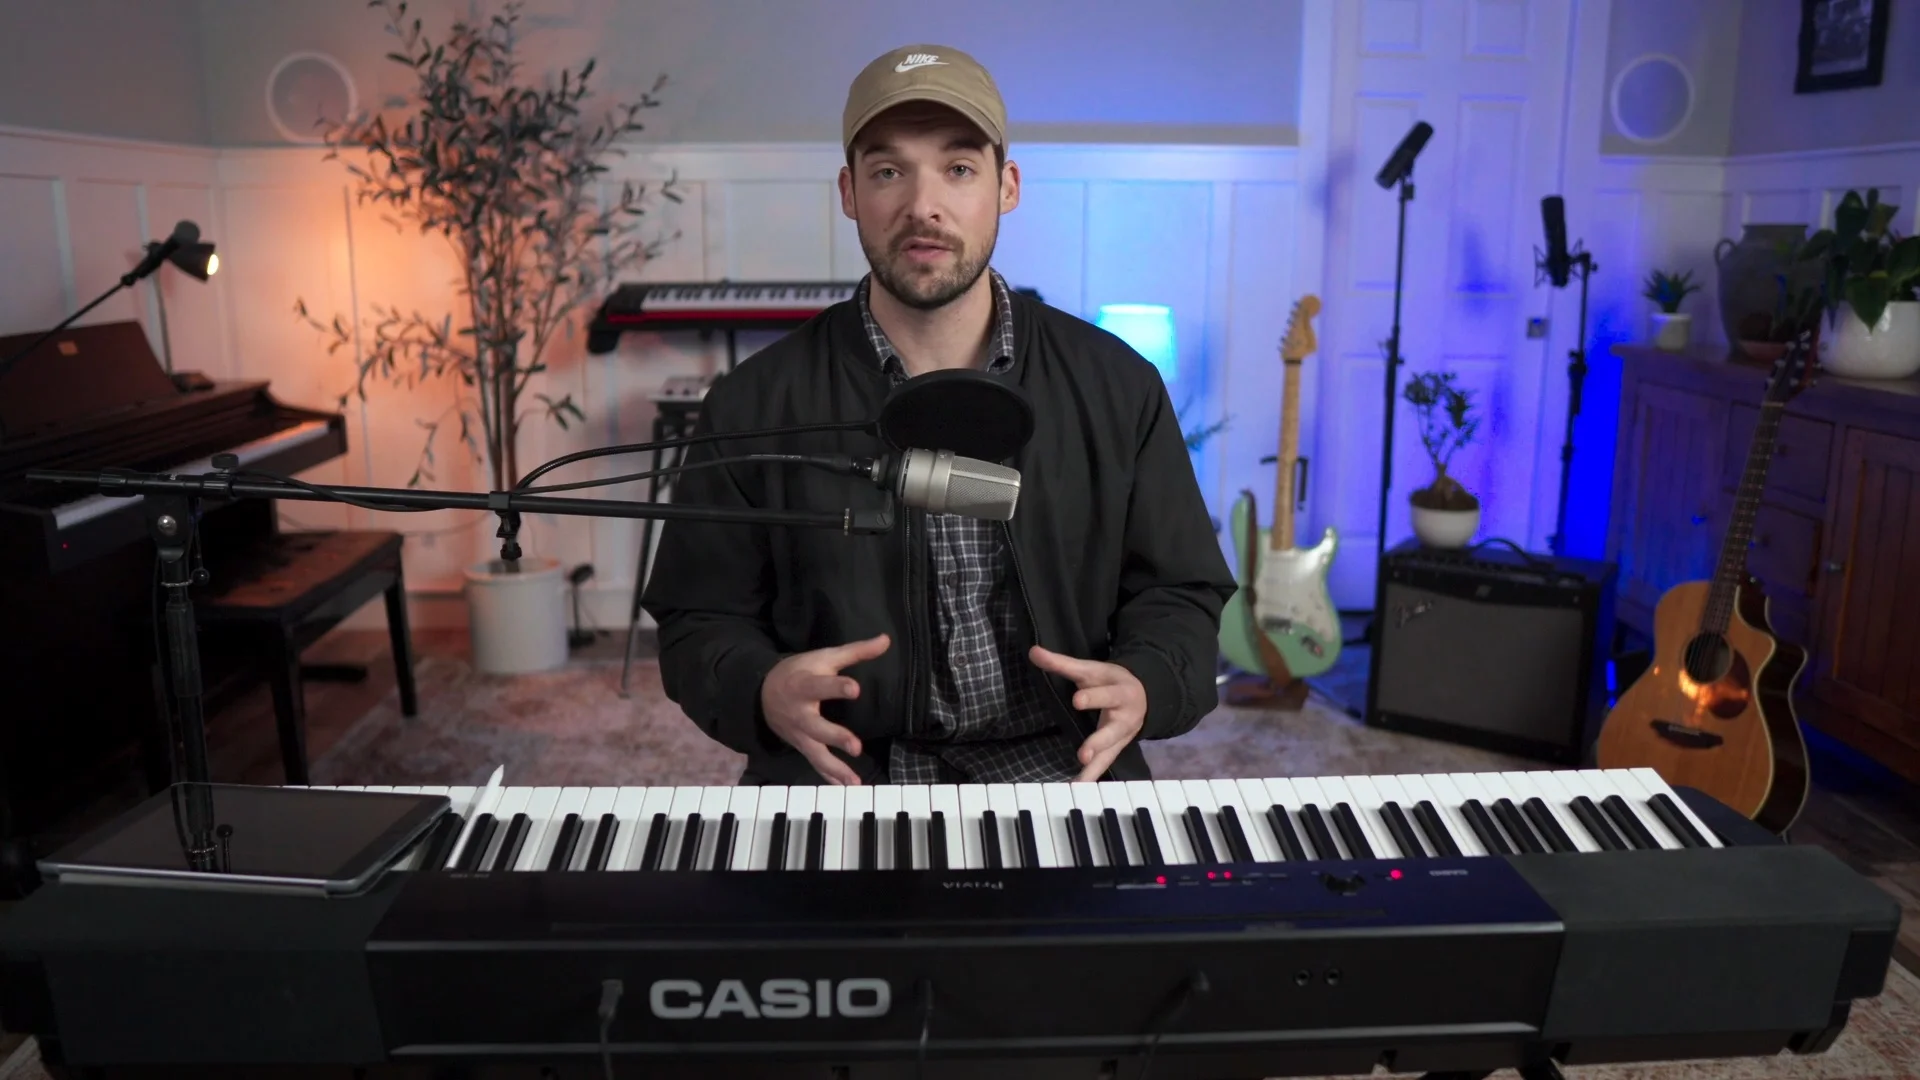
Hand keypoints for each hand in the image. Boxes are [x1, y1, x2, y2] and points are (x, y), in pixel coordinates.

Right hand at [760, 634, 889, 784]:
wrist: (762, 693)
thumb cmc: (800, 671)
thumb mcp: (824, 657)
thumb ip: (856, 652)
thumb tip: (885, 640)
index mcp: (806, 685)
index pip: (821, 685)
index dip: (837, 687)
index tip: (855, 688)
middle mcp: (800, 713)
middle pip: (816, 727)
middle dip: (835, 737)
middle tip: (855, 746)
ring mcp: (799, 734)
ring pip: (816, 753)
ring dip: (835, 768)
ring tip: (854, 781)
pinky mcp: (801, 746)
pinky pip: (815, 764)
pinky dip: (829, 777)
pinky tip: (846, 787)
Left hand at [1029, 645, 1145, 781]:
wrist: (1144, 695)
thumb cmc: (1110, 681)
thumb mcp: (1090, 669)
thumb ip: (1062, 663)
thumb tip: (1033, 651)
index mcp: (1118, 690)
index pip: (1105, 693)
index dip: (1092, 697)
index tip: (1077, 700)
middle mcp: (1124, 716)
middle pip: (1112, 729)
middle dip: (1098, 741)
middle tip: (1084, 753)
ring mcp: (1122, 736)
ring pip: (1110, 752)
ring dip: (1095, 764)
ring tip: (1079, 778)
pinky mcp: (1117, 749)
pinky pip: (1105, 764)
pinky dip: (1092, 776)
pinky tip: (1077, 787)